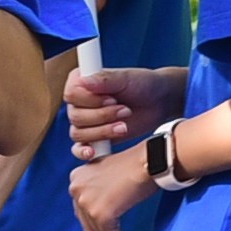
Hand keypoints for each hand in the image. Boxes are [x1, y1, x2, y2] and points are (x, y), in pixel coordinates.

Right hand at [62, 63, 184, 159]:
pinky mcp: (93, 138)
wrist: (159, 101)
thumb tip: (84, 81)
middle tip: (125, 110)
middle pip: (75, 116)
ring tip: (124, 126)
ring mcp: (85, 121)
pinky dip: (83, 151)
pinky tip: (92, 152)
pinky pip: (78, 148)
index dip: (91, 100)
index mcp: (81, 82)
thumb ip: (104, 79)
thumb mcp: (125, 78)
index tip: (112, 98)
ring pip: (78, 133)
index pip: (71, 95)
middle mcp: (79, 102)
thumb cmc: (143, 84)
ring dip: (102, 131)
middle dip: (102, 116)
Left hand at [71, 138, 156, 230]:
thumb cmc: (139, 166)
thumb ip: (102, 197)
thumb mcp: (112, 180)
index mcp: (77, 178)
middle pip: (88, 226)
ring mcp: (86, 201)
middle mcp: (76, 188)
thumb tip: (104, 227)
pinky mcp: (100, 212)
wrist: (152, 159)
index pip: (84, 214)